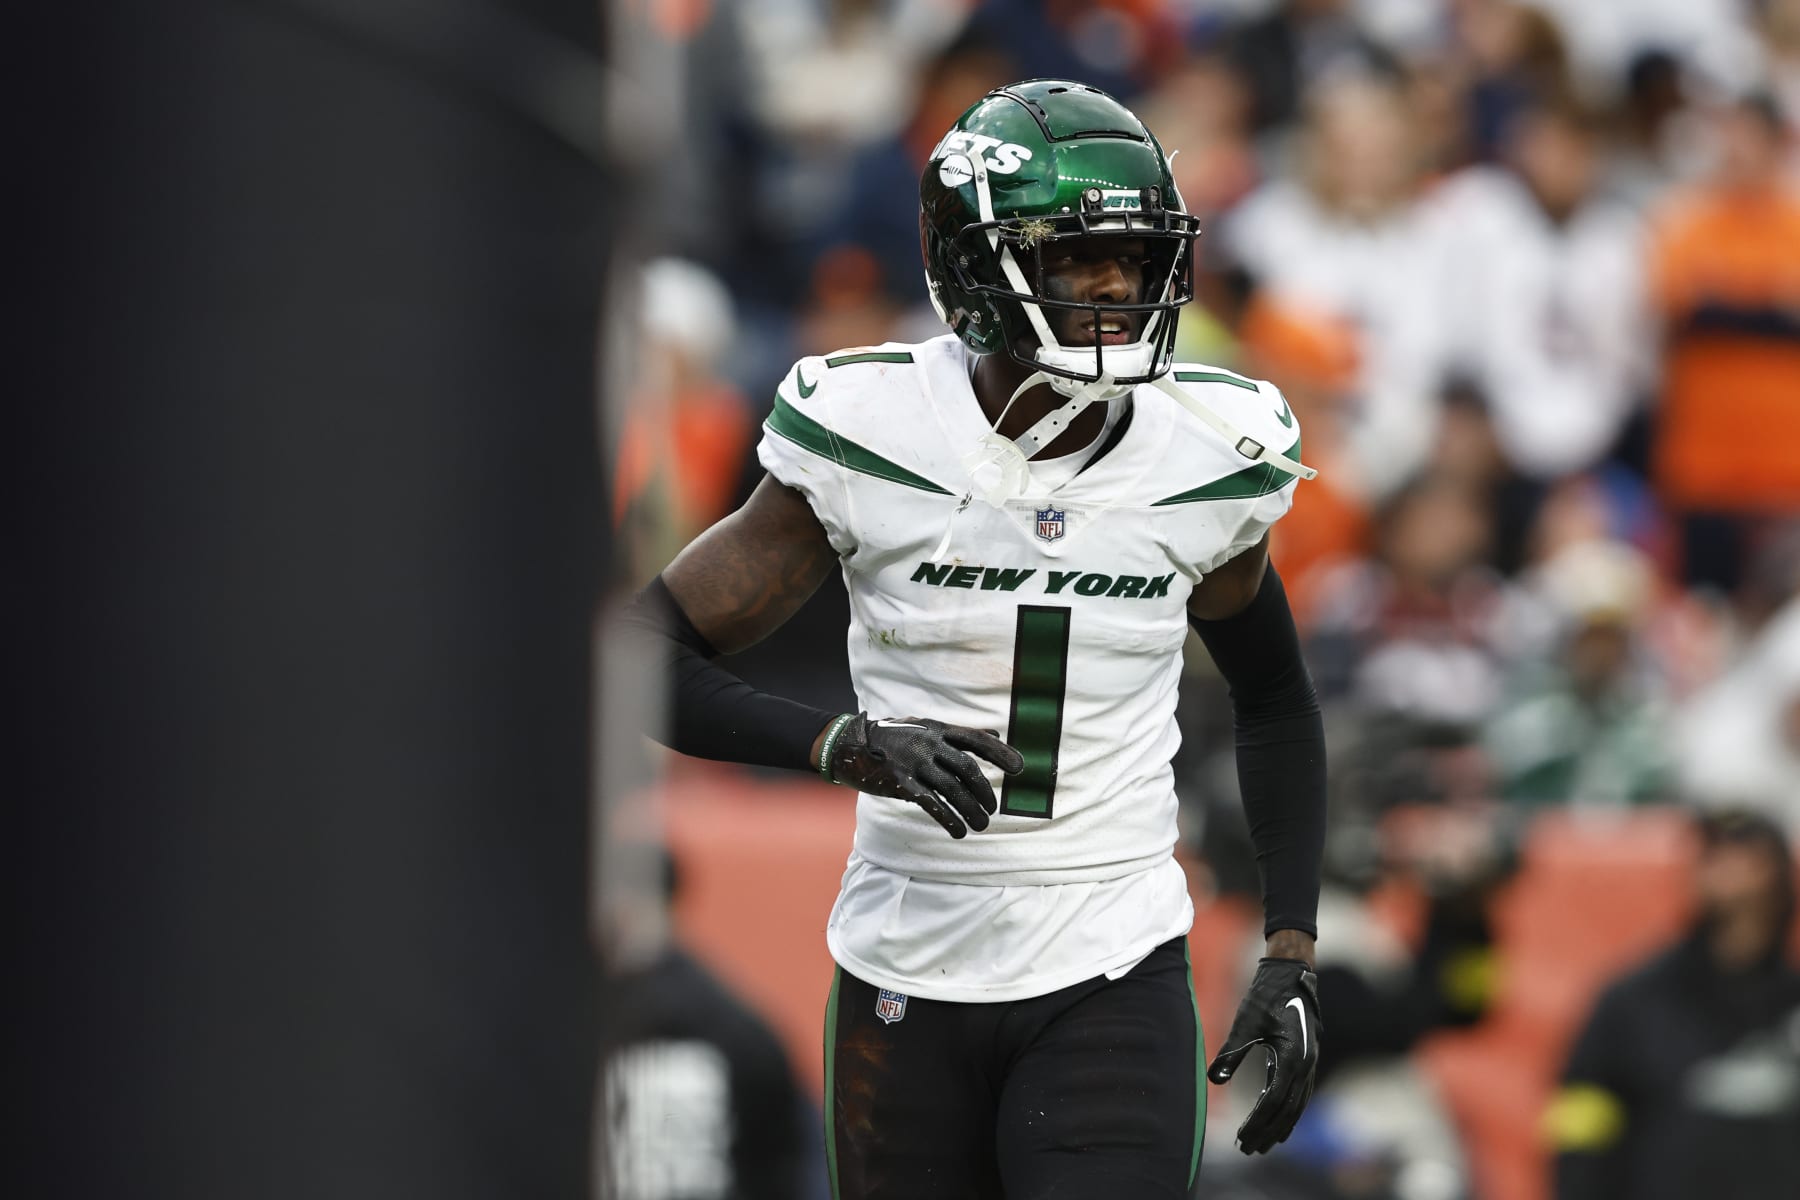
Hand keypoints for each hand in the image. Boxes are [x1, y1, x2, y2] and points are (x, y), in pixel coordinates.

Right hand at [820, 713, 1022, 837]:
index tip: (1020, 769)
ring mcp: (914, 762)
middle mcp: (928, 743)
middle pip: (968, 769)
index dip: (1000, 754)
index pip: (976, 740)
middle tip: (992, 811)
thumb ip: (959, 735)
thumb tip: (996, 735)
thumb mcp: (925, 728)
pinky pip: (931, 804)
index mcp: (937, 729)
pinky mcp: (900, 782)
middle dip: (984, 793)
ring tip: (981, 826)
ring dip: (971, 811)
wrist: (848, 745)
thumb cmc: (892, 737)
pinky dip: (949, 820)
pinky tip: (959, 832)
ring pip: (952, 790)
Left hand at [1207, 957, 1321, 1153]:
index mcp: (1291, 1058)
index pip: (1273, 1102)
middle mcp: (1306, 1066)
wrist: (1291, 974)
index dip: (1256, 1123)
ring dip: (1280, 1127)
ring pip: (1297, 1106)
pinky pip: (1301, 1095)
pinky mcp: (1307, 1060)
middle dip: (1267, 1132)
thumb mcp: (1245, 1022)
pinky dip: (1290, 1112)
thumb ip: (1231, 1052)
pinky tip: (1279, 1121)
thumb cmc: (1266, 996)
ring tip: (1264, 1145)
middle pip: (1287, 1111)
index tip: (1240, 1139)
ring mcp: (1310, 1064)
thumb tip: (1214, 1080)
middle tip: (1248, 1150)